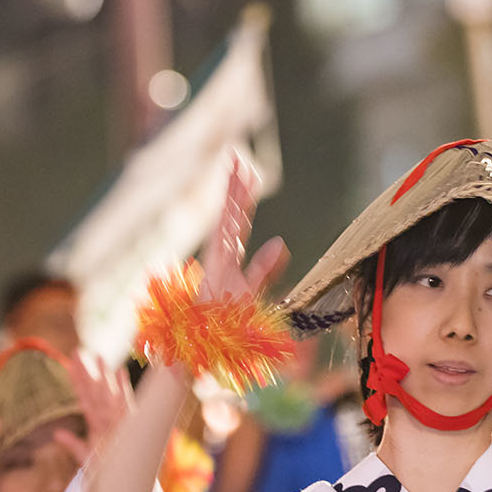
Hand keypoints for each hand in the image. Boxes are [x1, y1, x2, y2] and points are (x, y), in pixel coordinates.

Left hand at [54, 351, 131, 463]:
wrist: (124, 485)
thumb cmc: (109, 472)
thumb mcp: (85, 457)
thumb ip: (72, 444)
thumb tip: (56, 433)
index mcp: (97, 424)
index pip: (84, 398)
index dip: (77, 381)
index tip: (69, 364)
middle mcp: (107, 419)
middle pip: (94, 391)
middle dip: (86, 372)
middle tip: (76, 351)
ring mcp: (117, 422)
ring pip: (107, 395)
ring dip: (102, 376)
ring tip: (97, 356)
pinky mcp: (127, 427)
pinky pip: (124, 406)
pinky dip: (122, 389)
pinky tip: (119, 372)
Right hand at [197, 155, 290, 308]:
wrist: (211, 335)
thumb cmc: (225, 316)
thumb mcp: (251, 288)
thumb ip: (264, 267)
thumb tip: (281, 243)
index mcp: (229, 253)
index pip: (239, 218)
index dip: (244, 196)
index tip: (249, 173)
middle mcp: (221, 250)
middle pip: (230, 210)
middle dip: (234, 184)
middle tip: (237, 157)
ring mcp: (217, 255)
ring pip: (225, 216)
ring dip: (231, 192)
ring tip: (235, 167)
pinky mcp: (215, 264)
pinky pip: (223, 235)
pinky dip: (228, 218)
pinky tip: (235, 202)